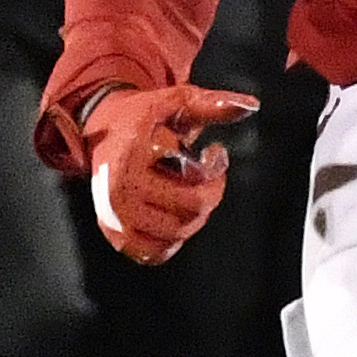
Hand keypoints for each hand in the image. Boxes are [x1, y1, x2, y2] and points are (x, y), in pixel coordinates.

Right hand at [76, 83, 258, 262]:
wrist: (105, 129)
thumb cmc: (146, 116)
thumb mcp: (177, 102)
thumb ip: (212, 104)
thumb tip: (252, 105)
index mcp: (133, 162)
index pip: (193, 194)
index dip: (215, 174)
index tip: (214, 152)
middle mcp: (119, 194)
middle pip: (188, 217)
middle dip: (208, 196)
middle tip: (207, 176)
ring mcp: (115, 217)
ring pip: (174, 236)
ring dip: (192, 217)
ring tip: (189, 192)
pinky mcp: (114, 233)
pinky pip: (153, 253)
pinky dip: (171, 240)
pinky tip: (174, 213)